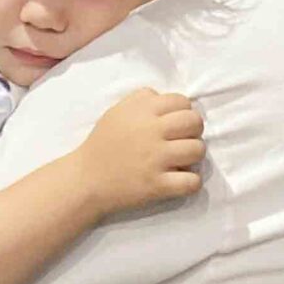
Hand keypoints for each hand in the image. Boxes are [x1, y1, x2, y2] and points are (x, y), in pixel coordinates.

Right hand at [81, 89, 205, 215]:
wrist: (85, 180)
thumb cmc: (102, 144)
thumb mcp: (117, 112)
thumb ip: (141, 100)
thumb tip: (164, 98)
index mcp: (142, 110)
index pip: (182, 101)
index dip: (183, 111)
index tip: (175, 124)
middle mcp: (151, 131)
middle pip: (194, 122)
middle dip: (194, 131)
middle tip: (181, 140)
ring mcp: (156, 159)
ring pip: (198, 150)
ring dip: (193, 156)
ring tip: (181, 160)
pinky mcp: (157, 185)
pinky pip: (192, 182)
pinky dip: (190, 182)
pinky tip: (179, 180)